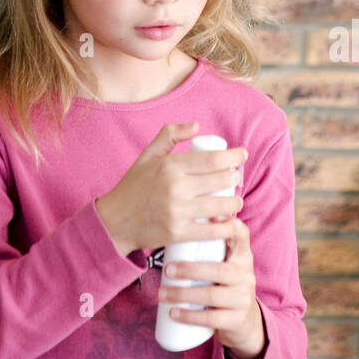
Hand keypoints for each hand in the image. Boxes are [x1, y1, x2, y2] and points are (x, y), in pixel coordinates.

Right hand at [95, 122, 246, 255]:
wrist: (115, 221)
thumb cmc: (134, 186)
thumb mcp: (148, 155)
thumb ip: (170, 134)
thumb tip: (196, 125)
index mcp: (170, 165)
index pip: (211, 159)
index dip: (233, 156)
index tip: (242, 155)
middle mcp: (175, 187)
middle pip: (220, 180)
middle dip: (235, 178)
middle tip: (236, 178)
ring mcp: (177, 211)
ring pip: (220, 206)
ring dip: (235, 203)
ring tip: (236, 201)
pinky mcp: (178, 233)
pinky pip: (211, 231)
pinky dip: (227, 228)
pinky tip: (233, 224)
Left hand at [157, 219, 266, 358]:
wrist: (243, 323)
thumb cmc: (224, 285)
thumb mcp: (224, 264)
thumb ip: (210, 246)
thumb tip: (176, 222)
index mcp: (242, 257)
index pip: (241, 235)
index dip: (230, 224)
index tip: (212, 214)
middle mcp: (246, 275)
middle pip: (218, 269)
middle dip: (188, 269)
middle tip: (166, 270)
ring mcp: (244, 298)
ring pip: (211, 294)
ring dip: (182, 294)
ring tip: (162, 293)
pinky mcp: (237, 320)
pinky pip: (211, 319)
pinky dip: (189, 316)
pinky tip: (174, 313)